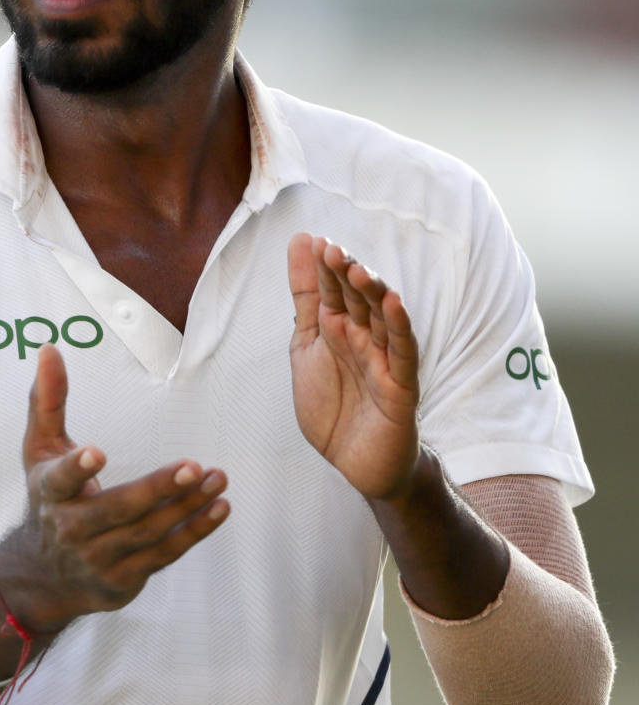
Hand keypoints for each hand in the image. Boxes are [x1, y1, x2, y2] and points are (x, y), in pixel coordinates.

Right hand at [12, 344, 229, 631]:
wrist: (42, 576)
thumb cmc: (49, 499)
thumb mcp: (39, 450)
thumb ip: (46, 401)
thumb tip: (49, 349)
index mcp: (49, 493)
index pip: (60, 481)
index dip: (77, 468)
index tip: (97, 453)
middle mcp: (72, 529)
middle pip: (119, 509)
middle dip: (157, 488)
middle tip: (192, 465)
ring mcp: (99, 557)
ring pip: (148, 532)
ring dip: (186, 506)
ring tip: (217, 477)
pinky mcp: (124, 577)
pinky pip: (165, 554)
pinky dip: (195, 532)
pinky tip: (218, 507)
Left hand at [288, 233, 419, 499]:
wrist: (355, 463)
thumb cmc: (334, 405)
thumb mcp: (307, 346)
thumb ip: (306, 299)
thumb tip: (301, 241)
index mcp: (339, 327)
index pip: (332, 290)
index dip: (323, 269)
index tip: (314, 242)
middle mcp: (364, 337)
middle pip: (358, 299)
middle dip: (346, 274)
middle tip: (332, 250)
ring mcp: (384, 358)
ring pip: (383, 319)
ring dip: (372, 294)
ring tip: (357, 270)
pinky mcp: (401, 385)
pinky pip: (403, 353)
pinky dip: (400, 328)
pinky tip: (394, 304)